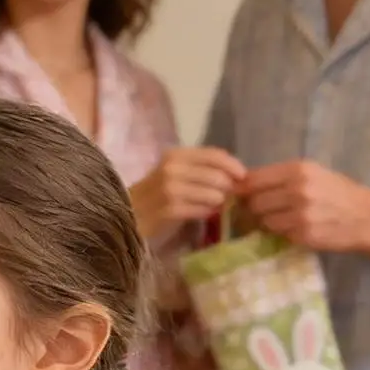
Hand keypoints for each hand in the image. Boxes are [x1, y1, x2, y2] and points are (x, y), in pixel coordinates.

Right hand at [128, 148, 247, 241]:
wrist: (126, 214)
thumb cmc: (154, 193)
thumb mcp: (173, 172)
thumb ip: (200, 169)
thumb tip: (235, 175)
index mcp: (175, 155)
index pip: (214, 155)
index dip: (233, 165)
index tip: (243, 176)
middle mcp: (172, 168)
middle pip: (217, 176)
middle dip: (228, 188)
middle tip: (229, 196)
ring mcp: (170, 190)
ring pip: (213, 194)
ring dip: (218, 202)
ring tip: (213, 205)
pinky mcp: (169, 210)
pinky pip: (201, 210)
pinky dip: (207, 212)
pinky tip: (203, 213)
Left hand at [241, 161, 369, 264]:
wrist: (368, 217)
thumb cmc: (338, 193)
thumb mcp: (313, 174)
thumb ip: (281, 177)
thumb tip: (244, 184)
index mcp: (299, 169)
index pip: (253, 179)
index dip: (243, 189)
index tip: (241, 195)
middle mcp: (298, 189)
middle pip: (254, 202)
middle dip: (255, 208)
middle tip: (264, 211)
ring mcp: (301, 214)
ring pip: (264, 221)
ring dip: (268, 223)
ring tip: (284, 219)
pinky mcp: (304, 235)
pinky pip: (279, 234)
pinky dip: (283, 233)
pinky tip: (296, 229)